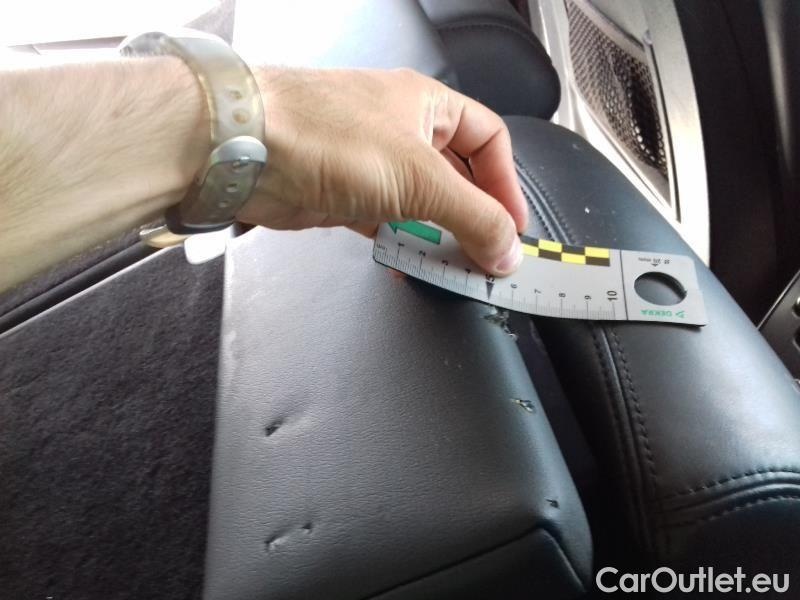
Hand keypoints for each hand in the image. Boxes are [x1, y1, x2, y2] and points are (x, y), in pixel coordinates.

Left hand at [238, 68, 526, 275]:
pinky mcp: (345, 194)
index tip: (514, 228)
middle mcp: (401, 130)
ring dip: (438, 238)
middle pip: (456, 179)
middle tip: (488, 256)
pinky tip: (409, 265)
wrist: (246, 151)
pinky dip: (402, 246)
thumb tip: (506, 247)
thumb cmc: (323, 133)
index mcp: (427, 106)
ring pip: (422, 206)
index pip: (488, 142)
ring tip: (454, 269)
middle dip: (474, 218)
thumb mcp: (420, 179)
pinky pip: (388, 224)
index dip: (507, 185)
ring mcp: (371, 164)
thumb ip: (472, 216)